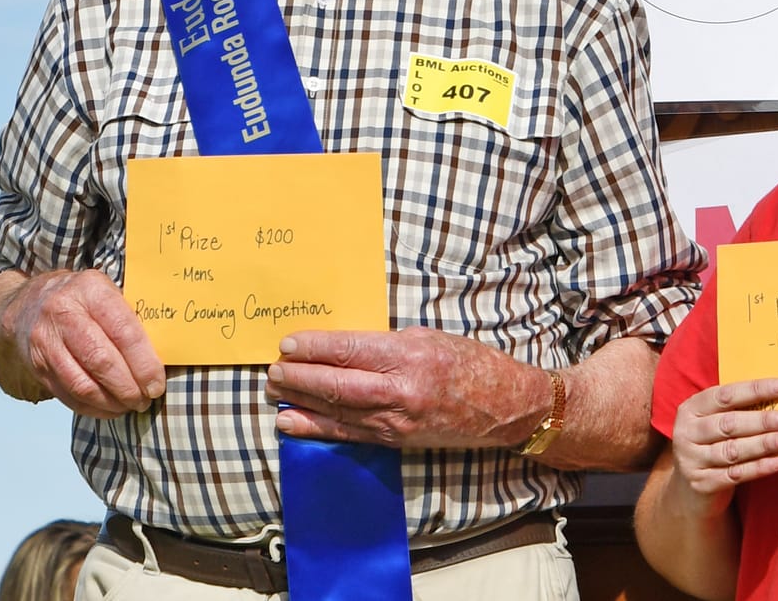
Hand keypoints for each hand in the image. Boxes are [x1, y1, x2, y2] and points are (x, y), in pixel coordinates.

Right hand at [0, 269, 164, 416]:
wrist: (28, 303)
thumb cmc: (81, 297)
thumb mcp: (105, 289)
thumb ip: (129, 314)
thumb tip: (163, 351)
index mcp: (91, 290)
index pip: (123, 331)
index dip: (143, 363)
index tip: (157, 383)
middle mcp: (65, 313)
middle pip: (101, 361)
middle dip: (128, 387)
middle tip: (146, 400)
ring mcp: (47, 342)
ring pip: (82, 383)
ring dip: (110, 402)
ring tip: (130, 407)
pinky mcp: (37, 366)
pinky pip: (67, 395)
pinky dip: (91, 408)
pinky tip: (108, 409)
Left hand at [264, 328, 546, 450]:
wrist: (503, 407)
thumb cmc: (469, 364)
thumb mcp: (429, 338)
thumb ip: (387, 343)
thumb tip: (343, 346)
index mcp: (410, 355)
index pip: (351, 350)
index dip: (316, 347)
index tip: (290, 342)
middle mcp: (400, 391)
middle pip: (337, 383)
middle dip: (300, 376)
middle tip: (274, 368)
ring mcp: (396, 421)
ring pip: (337, 411)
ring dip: (302, 401)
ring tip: (275, 391)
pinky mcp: (395, 441)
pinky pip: (348, 434)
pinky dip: (316, 429)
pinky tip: (293, 422)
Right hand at [669, 380, 777, 505]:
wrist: (688, 490)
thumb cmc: (710, 444)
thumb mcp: (713, 421)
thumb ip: (736, 409)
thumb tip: (776, 396)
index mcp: (690, 409)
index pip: (724, 395)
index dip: (753, 390)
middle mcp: (687, 433)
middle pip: (730, 424)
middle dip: (763, 420)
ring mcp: (692, 461)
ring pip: (734, 450)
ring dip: (765, 444)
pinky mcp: (703, 485)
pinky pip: (736, 474)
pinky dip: (760, 467)